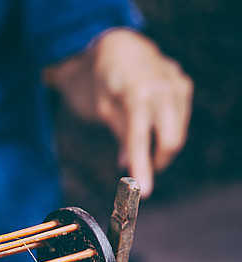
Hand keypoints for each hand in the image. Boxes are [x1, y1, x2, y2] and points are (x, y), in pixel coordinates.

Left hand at [44, 28, 192, 196]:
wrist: (118, 47)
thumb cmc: (101, 79)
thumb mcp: (100, 107)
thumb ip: (118, 133)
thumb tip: (127, 165)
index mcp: (138, 92)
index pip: (141, 138)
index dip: (142, 167)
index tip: (143, 192)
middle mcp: (163, 86)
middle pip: (170, 138)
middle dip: (156, 161)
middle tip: (139, 175)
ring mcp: (176, 83)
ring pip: (178, 131)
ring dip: (161, 148)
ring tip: (141, 153)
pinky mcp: (182, 85)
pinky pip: (180, 117)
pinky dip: (167, 131)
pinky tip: (151, 132)